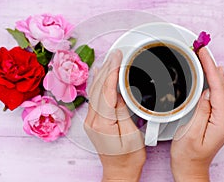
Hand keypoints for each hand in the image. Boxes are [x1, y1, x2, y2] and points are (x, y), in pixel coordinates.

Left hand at [84, 50, 145, 181]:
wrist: (120, 171)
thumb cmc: (128, 158)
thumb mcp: (131, 135)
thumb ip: (123, 112)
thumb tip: (118, 93)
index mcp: (102, 124)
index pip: (106, 91)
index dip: (112, 72)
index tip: (117, 58)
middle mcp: (92, 121)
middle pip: (98, 88)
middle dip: (106, 69)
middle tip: (115, 54)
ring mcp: (91, 120)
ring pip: (95, 91)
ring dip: (102, 74)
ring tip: (109, 59)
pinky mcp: (95, 121)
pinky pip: (96, 97)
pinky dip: (99, 83)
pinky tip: (100, 75)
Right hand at [170, 48, 223, 181]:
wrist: (190, 169)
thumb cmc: (187, 156)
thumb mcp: (189, 133)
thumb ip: (201, 111)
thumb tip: (206, 93)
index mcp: (222, 123)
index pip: (218, 89)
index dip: (210, 69)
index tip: (204, 54)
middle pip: (221, 87)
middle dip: (212, 66)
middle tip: (203, 50)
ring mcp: (223, 119)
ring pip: (220, 90)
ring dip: (213, 73)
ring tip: (205, 57)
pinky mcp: (217, 119)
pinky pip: (217, 96)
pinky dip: (213, 83)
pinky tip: (210, 76)